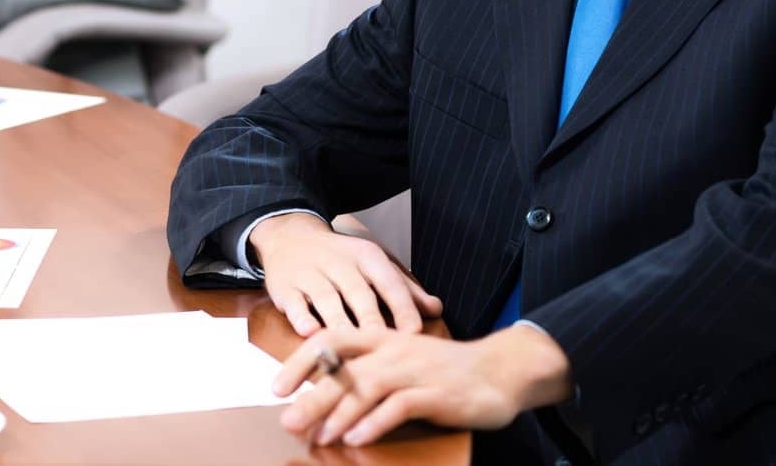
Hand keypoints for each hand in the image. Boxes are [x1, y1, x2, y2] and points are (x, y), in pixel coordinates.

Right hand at [249, 213, 442, 335]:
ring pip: (327, 300)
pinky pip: (295, 304)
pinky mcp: (285, 288)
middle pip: (359, 294)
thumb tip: (437, 309)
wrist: (291, 236)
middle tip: (385, 346)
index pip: (389, 282)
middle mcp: (340, 263)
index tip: (415, 333)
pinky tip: (310, 334)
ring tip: (352, 347)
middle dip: (372, 320)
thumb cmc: (341, 259)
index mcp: (367, 257)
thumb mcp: (372, 266)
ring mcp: (310, 275)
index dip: (402, 307)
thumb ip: (404, 289)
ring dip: (340, 324)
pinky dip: (302, 318)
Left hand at [274, 324, 573, 446]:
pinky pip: (400, 406)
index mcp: (383, 337)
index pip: (333, 339)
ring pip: (368, 387)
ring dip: (339, 413)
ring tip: (317, 436)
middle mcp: (395, 349)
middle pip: (345, 368)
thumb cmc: (443, 372)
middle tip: (287, 420)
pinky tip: (357, 439)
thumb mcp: (402, 363)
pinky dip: (376, 423)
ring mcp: (416, 370)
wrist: (499, 371)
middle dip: (313, 395)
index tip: (276, 386)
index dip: (302, 360)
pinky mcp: (435, 393)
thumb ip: (367, 373)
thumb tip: (322, 396)